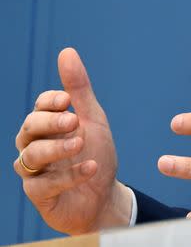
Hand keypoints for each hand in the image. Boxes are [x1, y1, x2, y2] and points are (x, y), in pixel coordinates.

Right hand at [13, 48, 131, 233]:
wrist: (104, 195)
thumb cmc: (95, 153)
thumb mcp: (92, 119)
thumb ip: (79, 90)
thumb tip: (67, 51)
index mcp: (48, 125)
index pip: (40, 106)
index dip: (50, 101)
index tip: (66, 100)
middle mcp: (35, 145)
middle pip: (29, 128)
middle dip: (50, 123)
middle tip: (74, 121)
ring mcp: (35, 172)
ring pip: (30, 156)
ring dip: (57, 148)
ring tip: (81, 144)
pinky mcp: (39, 196)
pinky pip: (44, 185)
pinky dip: (69, 176)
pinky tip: (90, 167)